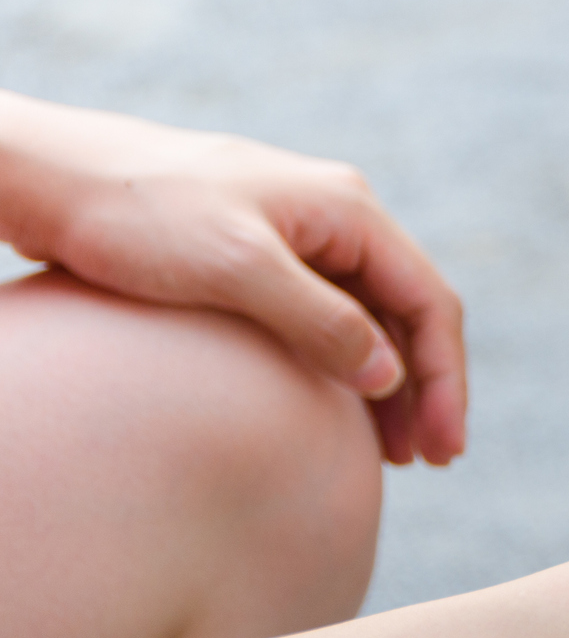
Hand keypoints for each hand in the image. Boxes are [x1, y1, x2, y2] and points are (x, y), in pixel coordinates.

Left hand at [0, 91, 464, 464]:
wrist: (53, 177)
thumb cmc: (139, 214)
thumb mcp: (235, 270)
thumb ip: (320, 321)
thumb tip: (389, 376)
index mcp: (349, 210)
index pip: (428, 301)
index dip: (445, 378)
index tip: (443, 447)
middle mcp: (337, 218)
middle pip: (408, 311)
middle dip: (426, 387)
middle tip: (428, 460)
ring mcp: (299, 236)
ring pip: (369, 316)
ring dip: (389, 381)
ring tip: (392, 450)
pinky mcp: (259, 255)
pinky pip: (326, 315)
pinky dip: (343, 364)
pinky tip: (335, 409)